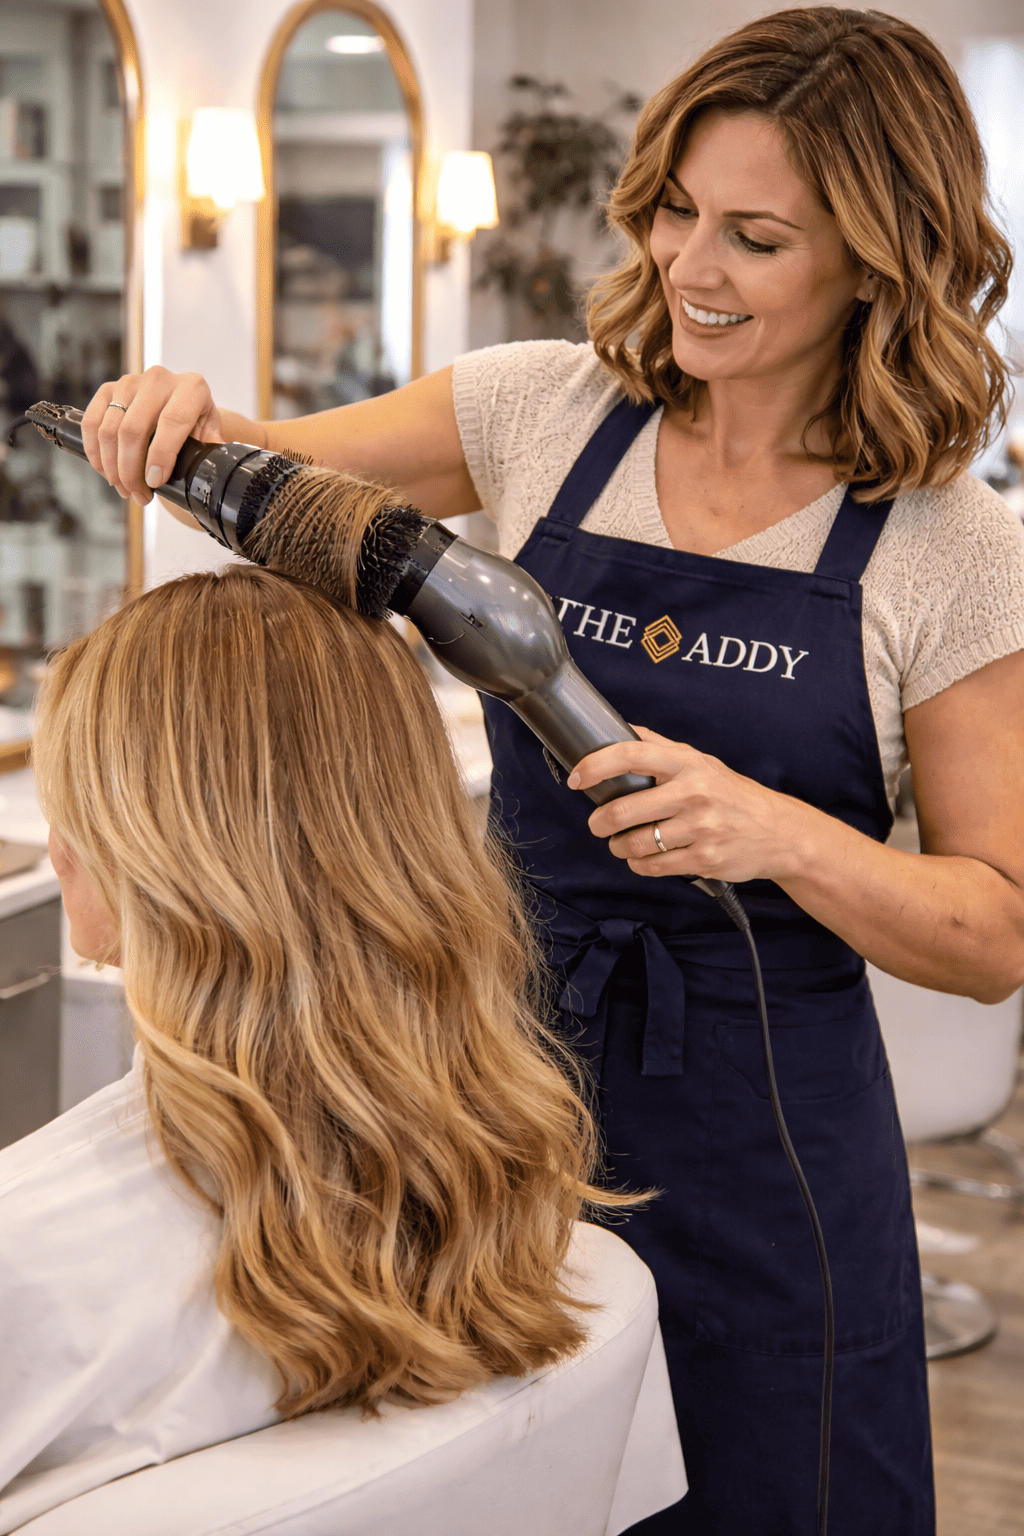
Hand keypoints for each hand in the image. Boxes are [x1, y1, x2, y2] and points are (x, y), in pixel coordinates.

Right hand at [81, 367, 224, 503]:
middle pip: (133, 430)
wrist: (180, 403)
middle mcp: (159, 379)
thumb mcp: (211, 434)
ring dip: (113, 467)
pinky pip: (91, 423)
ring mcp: (130, 382)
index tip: (154, 482)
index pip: (171, 422)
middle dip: (131, 471)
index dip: (160, 456)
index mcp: (191, 388)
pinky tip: (105, 471)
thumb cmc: (196, 423)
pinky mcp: (108, 389)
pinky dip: (95, 452)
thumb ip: (211, 451)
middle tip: (138, 494)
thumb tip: (207, 474)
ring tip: (125, 489)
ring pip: (110, 430)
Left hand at [568, 726, 808, 882]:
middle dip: (601, 822)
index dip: (596, 765)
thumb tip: (619, 728)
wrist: (778, 831)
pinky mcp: (705, 858)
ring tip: (622, 844)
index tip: (577, 777)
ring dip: (619, 847)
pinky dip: (640, 864)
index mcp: (687, 763)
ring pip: (636, 842)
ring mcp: (700, 827)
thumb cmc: (732, 793)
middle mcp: (694, 792)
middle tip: (598, 824)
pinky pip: (654, 866)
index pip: (631, 755)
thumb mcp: (701, 761)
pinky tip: (643, 859)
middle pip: (625, 809)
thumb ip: (660, 747)